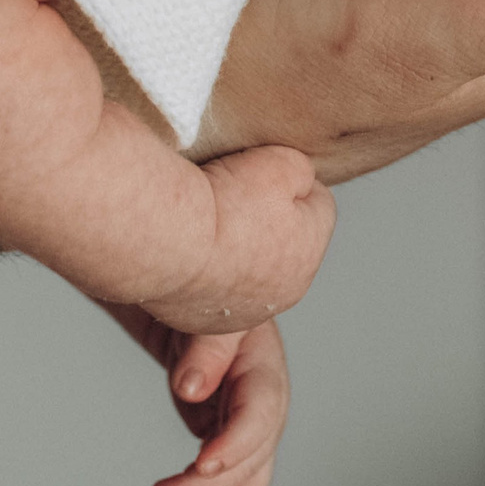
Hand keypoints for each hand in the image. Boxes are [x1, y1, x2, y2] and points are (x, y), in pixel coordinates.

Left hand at [104, 305, 290, 485]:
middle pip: (249, 463)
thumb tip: (192, 389)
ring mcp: (248, 435)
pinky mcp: (227, 448)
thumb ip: (206, 348)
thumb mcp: (211, 312)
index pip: (260, 416)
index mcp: (264, 373)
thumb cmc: (208, 304)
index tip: (201, 465)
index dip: (235, 444)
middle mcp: (265, 412)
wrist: (204, 311)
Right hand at [146, 145, 333, 334]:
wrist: (166, 239)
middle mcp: (283, 292)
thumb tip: (298, 181)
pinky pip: (208, 290)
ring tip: (204, 226)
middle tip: (230, 198)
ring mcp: (240, 312)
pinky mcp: (201, 321)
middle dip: (263, 220)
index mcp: (308, 252)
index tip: (261, 174)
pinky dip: (201, 272)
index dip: (289, 181)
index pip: (318, 206)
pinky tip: (185, 251)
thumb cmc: (222, 202)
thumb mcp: (280, 164)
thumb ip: (300, 171)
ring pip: (245, 270)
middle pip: (282, 243)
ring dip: (233, 250)